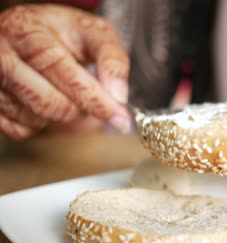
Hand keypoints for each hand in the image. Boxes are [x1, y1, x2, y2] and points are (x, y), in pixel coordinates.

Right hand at [0, 4, 129, 139]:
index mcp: (28, 30)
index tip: (118, 116)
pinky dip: (42, 124)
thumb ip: (112, 60)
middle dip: (79, 108)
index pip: (60, 70)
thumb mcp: (95, 34)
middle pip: (47, 101)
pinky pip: (21, 130)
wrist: (33, 32)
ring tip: (65, 91)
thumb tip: (118, 96)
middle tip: (91, 98)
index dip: (92, 97)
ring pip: (35, 119)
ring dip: (62, 116)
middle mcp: (1, 54)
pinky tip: (45, 99)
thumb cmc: (67, 34)